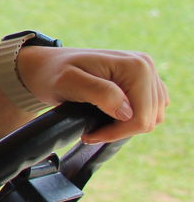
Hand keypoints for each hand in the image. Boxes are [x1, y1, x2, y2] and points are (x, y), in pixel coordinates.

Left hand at [17, 44, 169, 142]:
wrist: (48, 67)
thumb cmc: (54, 74)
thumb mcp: (68, 82)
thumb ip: (99, 93)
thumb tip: (127, 112)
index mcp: (136, 66)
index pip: (142, 117)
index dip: (116, 132)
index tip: (89, 135)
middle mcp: (147, 66)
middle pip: (150, 118)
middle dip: (120, 129)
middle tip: (91, 131)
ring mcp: (149, 74)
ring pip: (153, 117)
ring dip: (126, 126)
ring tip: (98, 122)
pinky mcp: (146, 83)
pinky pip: (150, 112)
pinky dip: (131, 120)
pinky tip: (109, 115)